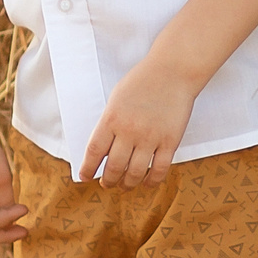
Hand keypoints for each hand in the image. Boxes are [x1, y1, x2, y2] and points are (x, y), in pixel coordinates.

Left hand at [78, 58, 200, 186]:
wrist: (172, 71)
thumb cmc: (142, 82)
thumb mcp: (116, 99)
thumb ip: (109, 123)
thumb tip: (102, 149)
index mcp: (111, 118)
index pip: (94, 151)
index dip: (88, 168)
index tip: (85, 177)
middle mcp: (129, 130)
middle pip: (114, 167)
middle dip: (108, 180)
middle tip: (106, 184)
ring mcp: (150, 137)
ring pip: (135, 173)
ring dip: (127, 184)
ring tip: (124, 186)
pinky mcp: (170, 141)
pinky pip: (159, 170)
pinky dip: (151, 181)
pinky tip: (146, 183)